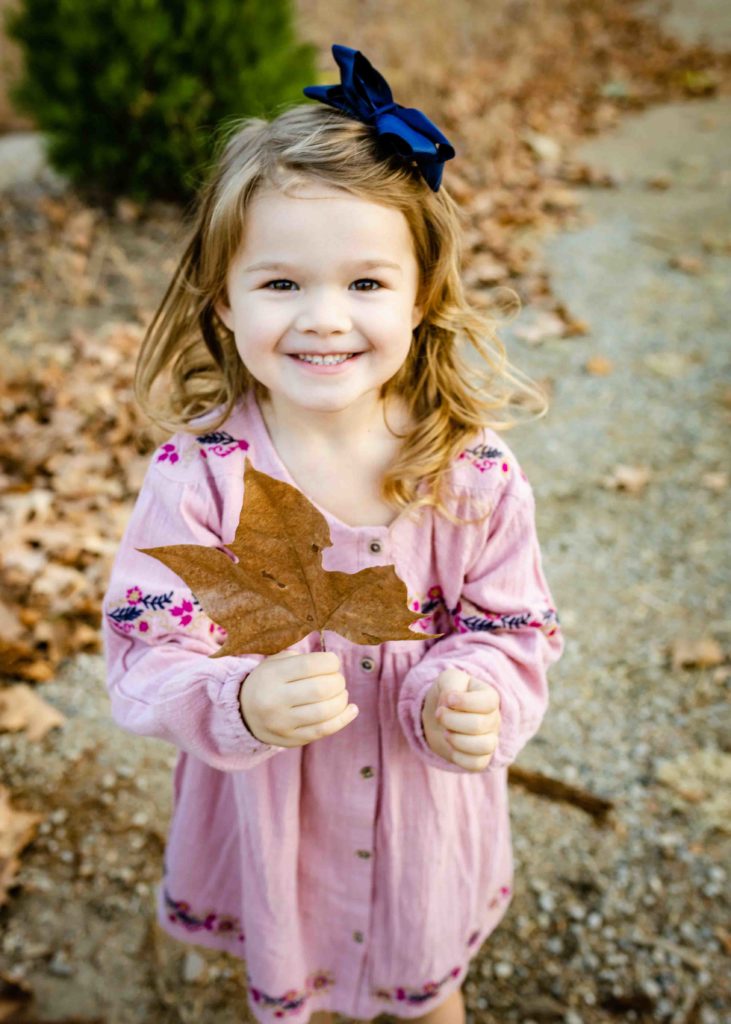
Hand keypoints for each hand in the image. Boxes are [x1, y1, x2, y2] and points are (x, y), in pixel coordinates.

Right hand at [239, 650, 358, 746]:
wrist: (242, 713)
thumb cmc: (268, 681)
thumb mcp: (274, 663)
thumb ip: (301, 659)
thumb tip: (332, 665)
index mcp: (271, 676)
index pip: (310, 665)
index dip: (330, 662)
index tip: (333, 662)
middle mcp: (275, 700)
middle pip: (321, 689)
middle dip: (338, 681)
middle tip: (337, 679)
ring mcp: (282, 723)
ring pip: (325, 712)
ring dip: (341, 699)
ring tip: (341, 693)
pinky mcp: (291, 740)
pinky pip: (323, 731)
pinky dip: (343, 719)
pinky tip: (352, 709)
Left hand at [422, 667, 500, 771]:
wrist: (439, 715)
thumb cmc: (447, 694)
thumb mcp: (447, 679)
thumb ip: (451, 682)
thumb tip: (450, 700)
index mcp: (489, 697)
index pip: (489, 702)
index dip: (465, 702)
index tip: (448, 700)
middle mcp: (494, 719)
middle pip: (480, 724)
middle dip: (452, 720)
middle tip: (439, 714)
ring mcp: (490, 739)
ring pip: (484, 746)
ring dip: (457, 740)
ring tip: (446, 732)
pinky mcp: (481, 758)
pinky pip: (477, 764)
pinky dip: (459, 757)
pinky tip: (450, 746)